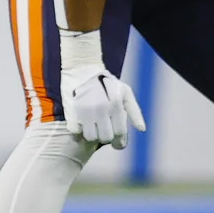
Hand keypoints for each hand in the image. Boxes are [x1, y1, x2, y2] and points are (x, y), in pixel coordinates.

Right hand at [59, 30, 144, 148]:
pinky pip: (75, 131)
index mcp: (116, 105)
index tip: (118, 144)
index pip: (119, 134)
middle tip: (104, 132)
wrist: (82, 68)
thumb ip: (134, 111)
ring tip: (93, 127)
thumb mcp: (125, 92)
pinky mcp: (72, 111)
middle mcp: (101, 109)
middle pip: (105, 137)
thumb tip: (141, 130)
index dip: (120, 143)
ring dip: (92, 135)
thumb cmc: (107, 82)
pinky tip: (81, 123)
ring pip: (90, 136)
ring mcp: (85, 110)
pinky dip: (78, 130)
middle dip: (106, 137)